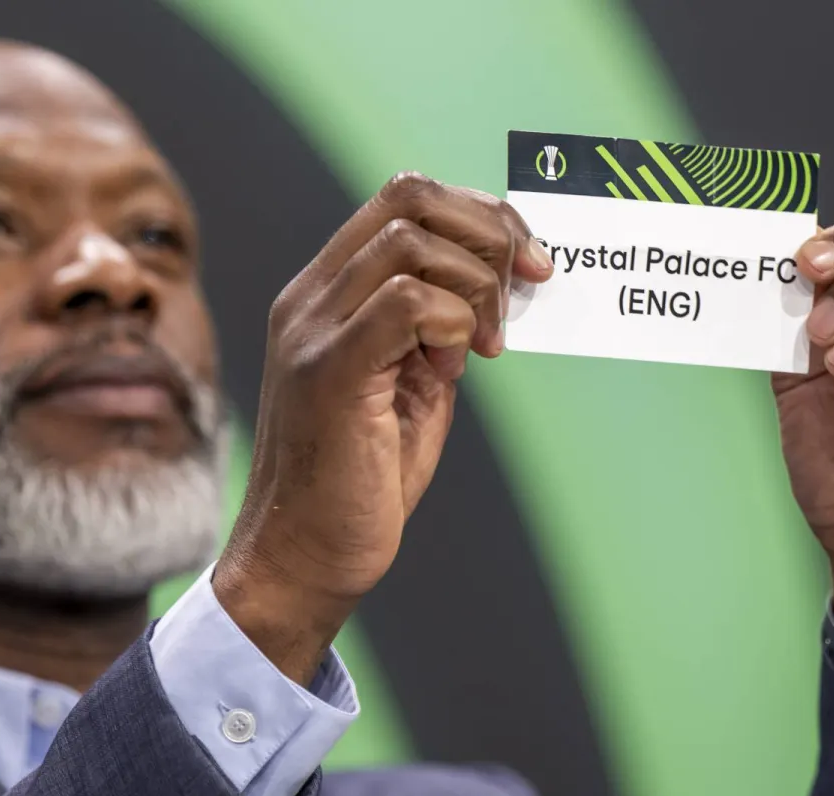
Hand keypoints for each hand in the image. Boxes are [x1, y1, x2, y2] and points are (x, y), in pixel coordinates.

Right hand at [214, 173, 553, 681]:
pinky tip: (457, 369)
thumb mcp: (411, 388)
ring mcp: (312, 331)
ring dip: (476, 287)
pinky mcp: (328, 372)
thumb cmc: (358, 485)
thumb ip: (440, 333)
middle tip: (529, 285)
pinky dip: (455, 323)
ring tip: (486, 349)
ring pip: (411, 242)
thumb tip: (498, 288)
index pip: (403, 200)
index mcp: (326, 296)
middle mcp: (309, 300)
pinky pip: (407, 302)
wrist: (304, 560)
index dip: (480, 215)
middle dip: (490, 231)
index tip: (528, 264)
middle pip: (410, 197)